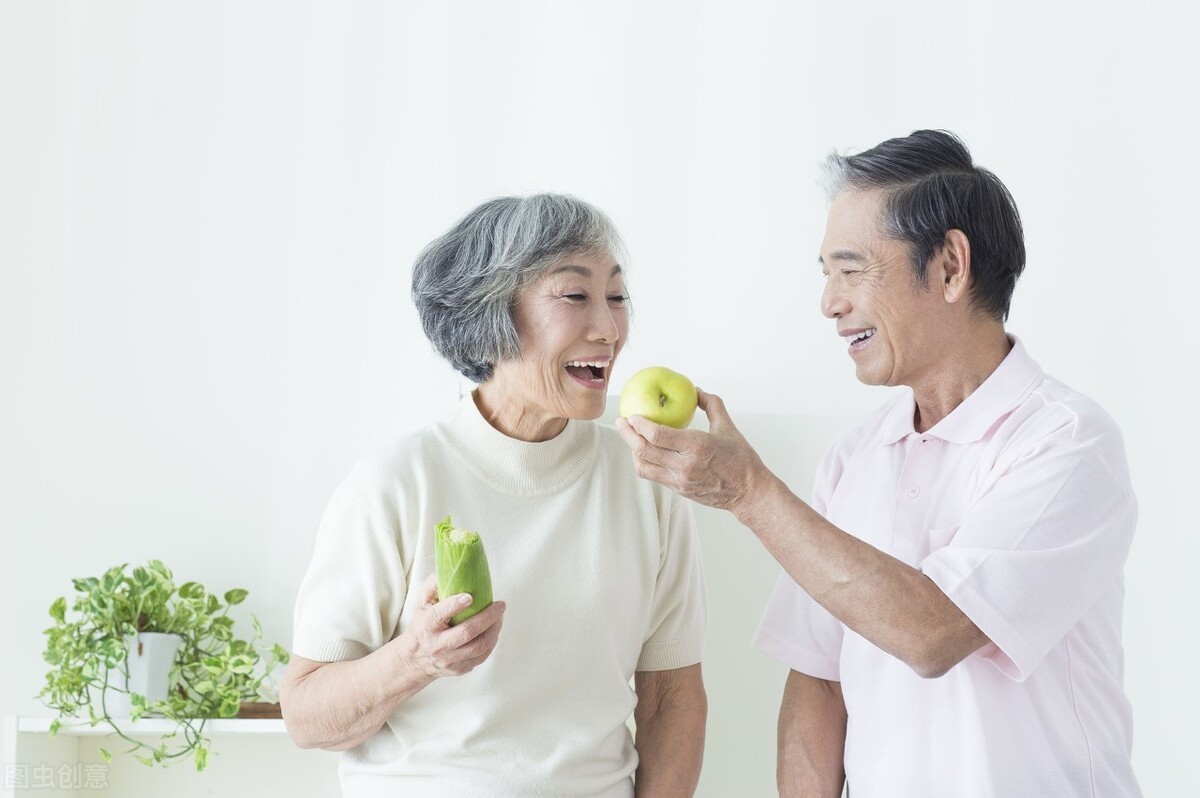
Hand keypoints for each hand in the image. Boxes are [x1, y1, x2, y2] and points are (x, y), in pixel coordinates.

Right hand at [404, 574, 504, 678]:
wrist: (415, 660)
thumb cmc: (422, 625)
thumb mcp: (421, 604)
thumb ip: (432, 586)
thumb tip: (448, 571)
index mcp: (427, 626)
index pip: (440, 615)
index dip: (455, 605)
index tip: (470, 596)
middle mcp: (437, 645)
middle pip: (467, 632)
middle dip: (487, 617)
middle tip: (500, 605)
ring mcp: (449, 660)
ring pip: (478, 646)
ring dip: (494, 630)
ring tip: (500, 616)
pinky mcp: (459, 669)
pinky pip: (481, 656)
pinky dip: (492, 642)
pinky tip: (494, 630)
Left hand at [616, 388, 769, 518]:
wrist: (748, 492)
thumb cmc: (741, 459)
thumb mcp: (728, 427)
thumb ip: (711, 404)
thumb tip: (695, 390)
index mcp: (696, 446)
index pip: (656, 435)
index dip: (639, 424)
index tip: (631, 414)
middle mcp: (684, 465)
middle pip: (643, 450)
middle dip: (627, 435)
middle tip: (621, 423)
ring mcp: (679, 480)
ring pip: (643, 466)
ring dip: (632, 450)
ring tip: (630, 437)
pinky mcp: (678, 490)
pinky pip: (652, 475)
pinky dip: (643, 462)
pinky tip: (644, 452)